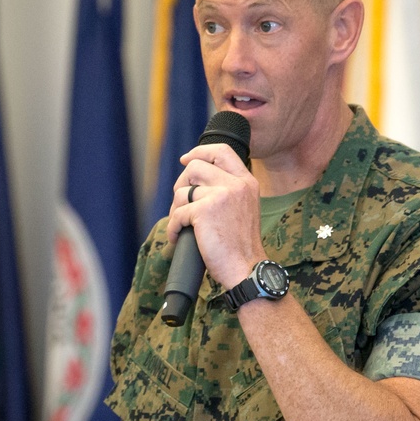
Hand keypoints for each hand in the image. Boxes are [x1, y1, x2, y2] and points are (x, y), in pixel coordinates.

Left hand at [167, 142, 265, 288]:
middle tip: (180, 203)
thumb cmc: (241, 245)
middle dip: (181, 183)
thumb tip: (196, 180)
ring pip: (182, 190)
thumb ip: (229, 190)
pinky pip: (177, 213)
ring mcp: (221, 195)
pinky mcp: (204, 211)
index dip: (200, 151)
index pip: (222, 151)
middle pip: (195, 167)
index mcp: (247, 182)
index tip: (186, 158)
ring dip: (175, 208)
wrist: (246, 269)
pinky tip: (177, 237)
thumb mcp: (244, 208)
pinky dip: (173, 227)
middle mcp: (235, 184)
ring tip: (181, 224)